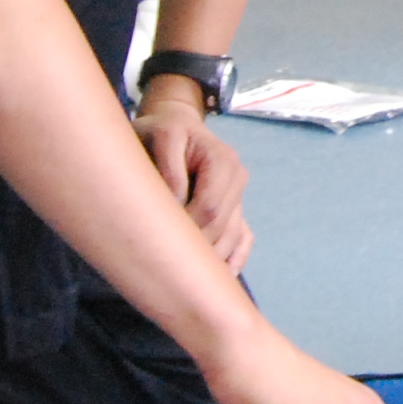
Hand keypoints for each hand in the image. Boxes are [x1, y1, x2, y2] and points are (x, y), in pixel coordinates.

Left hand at [135, 88, 253, 271]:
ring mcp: (239, 196)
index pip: (211, 207)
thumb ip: (169, 166)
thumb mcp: (160, 136)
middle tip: (164, 259)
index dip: (188, 227)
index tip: (159, 236)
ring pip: (233, 237)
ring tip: (186, 277)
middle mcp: (237, 179)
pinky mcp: (236, 209)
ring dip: (213, 258)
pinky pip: (243, 239)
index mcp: (222, 160)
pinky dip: (234, 259)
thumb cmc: (161, 131)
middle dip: (196, 245)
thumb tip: (178, 202)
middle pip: (223, 226)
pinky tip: (220, 277)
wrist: (174, 126)